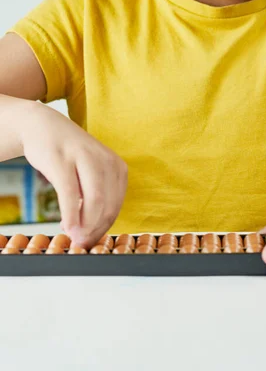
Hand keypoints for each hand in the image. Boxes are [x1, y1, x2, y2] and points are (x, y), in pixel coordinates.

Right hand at [20, 103, 127, 248]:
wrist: (43, 126)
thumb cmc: (67, 156)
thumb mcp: (89, 173)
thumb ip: (92, 199)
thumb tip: (87, 233)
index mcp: (117, 166)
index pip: (116, 205)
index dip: (104, 228)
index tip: (90, 241)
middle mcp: (105, 160)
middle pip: (108, 205)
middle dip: (95, 229)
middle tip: (81, 243)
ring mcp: (84, 157)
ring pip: (95, 200)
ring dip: (85, 224)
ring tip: (74, 236)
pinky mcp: (62, 159)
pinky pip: (70, 192)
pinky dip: (71, 213)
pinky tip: (67, 225)